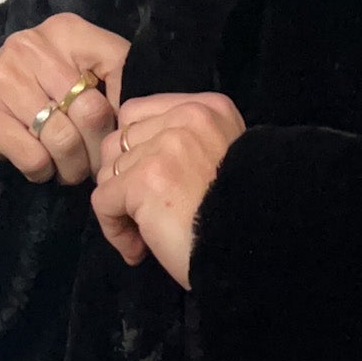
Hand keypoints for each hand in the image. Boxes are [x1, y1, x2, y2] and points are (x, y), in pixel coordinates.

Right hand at [0, 13, 130, 243]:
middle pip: (93, 112)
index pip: (120, 63)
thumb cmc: (32, 102)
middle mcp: (32, 46)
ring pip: (64, 139)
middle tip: (92, 166)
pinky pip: (34, 157)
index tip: (122, 133)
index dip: (129, 108)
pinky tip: (37, 167)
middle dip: (98, 151)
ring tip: (66, 170)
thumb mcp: (70, 79)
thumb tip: (144, 117)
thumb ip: (107, 83)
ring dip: (71, 168)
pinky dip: (41, 172)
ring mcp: (3, 76)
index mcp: (65, 31)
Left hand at [91, 91, 247, 286]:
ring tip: (145, 237)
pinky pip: (103, 201)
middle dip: (123, 182)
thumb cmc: (242, 218)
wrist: (259, 251)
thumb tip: (131, 160)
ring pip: (107, 172)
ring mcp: (165, 147)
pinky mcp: (145, 180)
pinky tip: (139, 250)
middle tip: (145, 218)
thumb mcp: (225, 161)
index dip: (135, 153)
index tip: (153, 188)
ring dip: (119, 209)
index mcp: (210, 109)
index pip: (138, 114)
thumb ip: (186, 146)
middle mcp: (188, 119)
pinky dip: (115, 231)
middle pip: (118, 142)